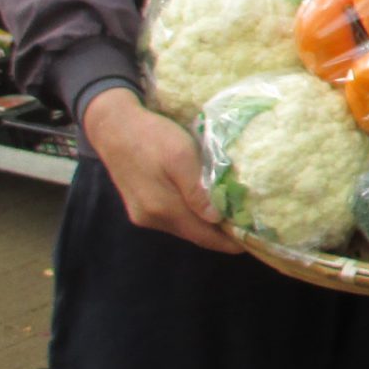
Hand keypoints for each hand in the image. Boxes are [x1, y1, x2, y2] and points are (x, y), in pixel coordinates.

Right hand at [82, 86, 239, 252]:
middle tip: (250, 228)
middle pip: (195, 234)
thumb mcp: (180, 156)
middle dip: (222, 235)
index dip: (230, 241)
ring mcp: (143, 214)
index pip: (204, 236)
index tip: (255, 241)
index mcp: (163, 208)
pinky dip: (192, 216)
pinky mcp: (140, 207)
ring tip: (234, 217)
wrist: (113, 127)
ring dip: (207, 225)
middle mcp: (152, 218)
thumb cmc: (151, 136)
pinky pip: (173, 218)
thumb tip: (216, 219)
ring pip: (184, 227)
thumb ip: (196, 190)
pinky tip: (206, 206)